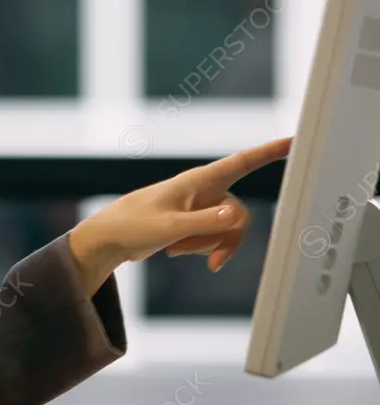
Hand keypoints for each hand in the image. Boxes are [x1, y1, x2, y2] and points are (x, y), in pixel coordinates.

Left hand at [69, 136, 291, 292]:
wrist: (111, 238)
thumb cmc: (134, 225)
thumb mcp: (170, 227)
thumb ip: (205, 223)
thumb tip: (236, 214)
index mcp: (199, 180)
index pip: (242, 162)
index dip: (269, 152)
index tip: (294, 141)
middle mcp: (204, 190)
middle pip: (239, 216)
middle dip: (227, 241)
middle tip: (211, 263)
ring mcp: (200, 207)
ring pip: (226, 230)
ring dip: (206, 246)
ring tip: (175, 248)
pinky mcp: (194, 222)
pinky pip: (212, 238)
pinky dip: (198, 249)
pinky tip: (172, 250)